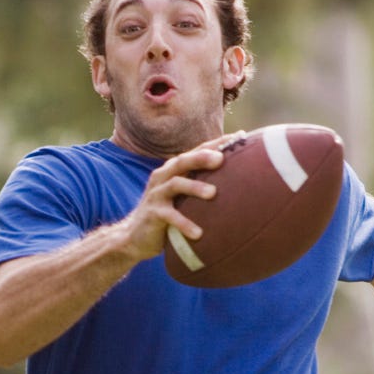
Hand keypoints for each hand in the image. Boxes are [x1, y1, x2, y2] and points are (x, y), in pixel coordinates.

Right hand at [120, 142, 225, 260]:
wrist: (135, 236)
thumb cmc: (167, 214)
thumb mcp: (182, 196)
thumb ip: (199, 185)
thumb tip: (236, 183)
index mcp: (174, 170)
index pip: (196, 151)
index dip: (216, 144)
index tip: (239, 137)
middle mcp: (164, 176)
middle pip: (183, 161)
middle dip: (202, 158)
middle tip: (221, 158)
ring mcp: (157, 194)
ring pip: (176, 184)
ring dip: (195, 187)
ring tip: (213, 193)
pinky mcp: (153, 214)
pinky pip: (170, 216)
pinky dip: (184, 224)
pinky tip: (198, 233)